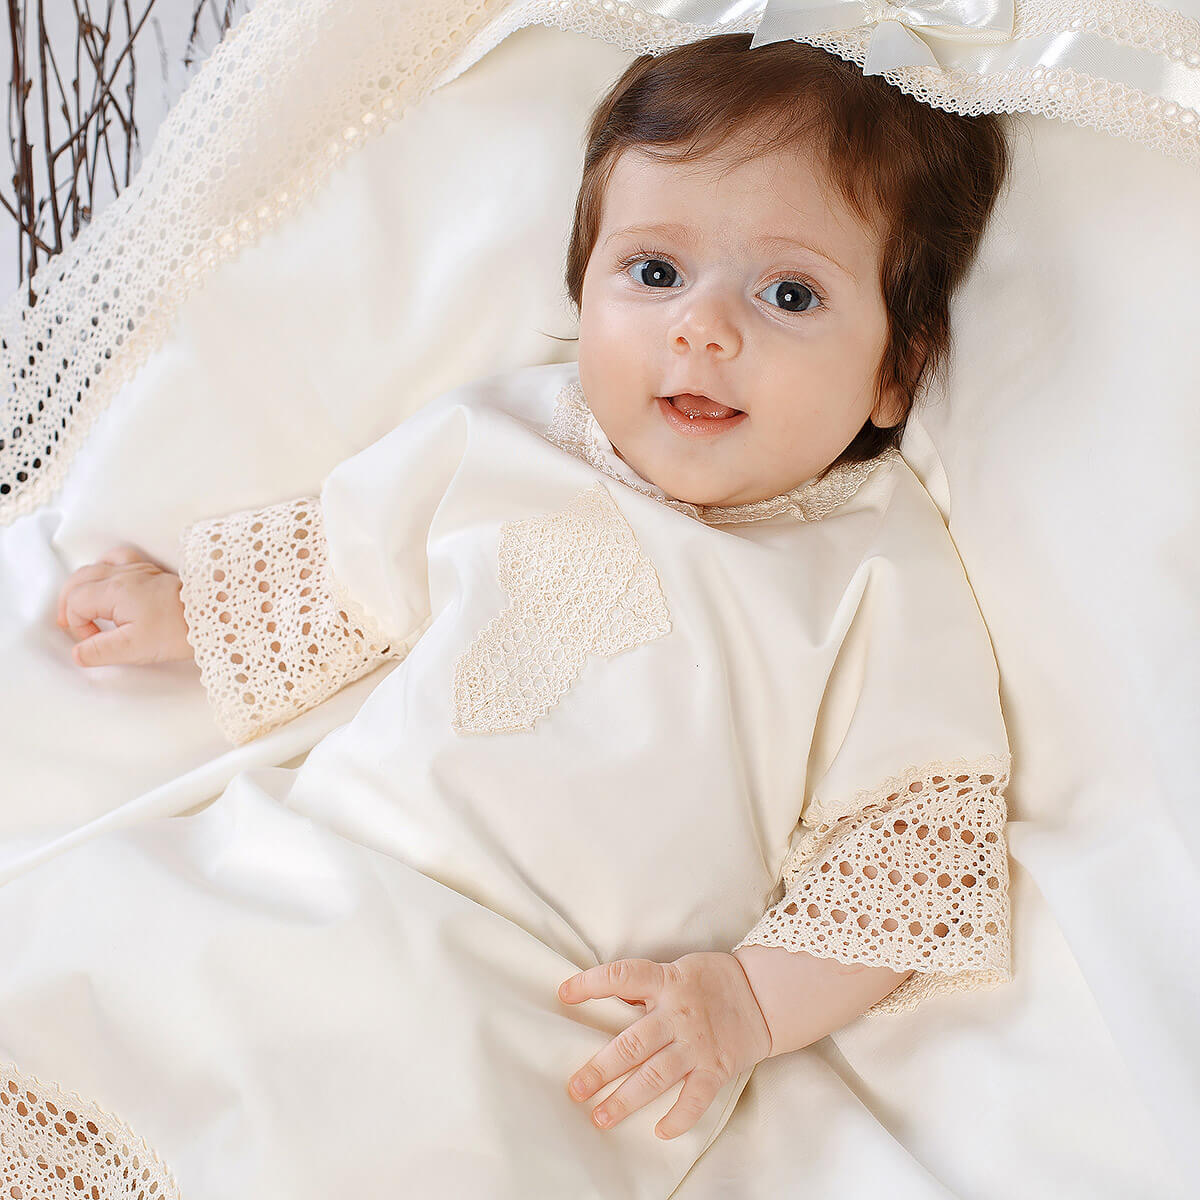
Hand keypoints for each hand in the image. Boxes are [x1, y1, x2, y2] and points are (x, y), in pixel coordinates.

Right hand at [56, 545, 194, 666]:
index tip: (92, 641)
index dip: (77, 625)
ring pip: (95, 567)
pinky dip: (105, 569)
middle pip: (78, 580)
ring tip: (83, 605)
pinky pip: (118, 559)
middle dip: (69, 603)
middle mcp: (123, 574)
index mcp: (114, 590)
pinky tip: (109, 582)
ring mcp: (138, 569)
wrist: (214, 616)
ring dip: (83, 585)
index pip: (76, 602)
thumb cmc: (177, 631)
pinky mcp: (151, 571)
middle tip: (73, 625)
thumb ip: (100, 650)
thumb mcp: (134, 648)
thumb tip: (78, 652)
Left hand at [558, 952, 770, 1139]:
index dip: (591, 983)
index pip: (623, 976)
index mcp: (666, 982)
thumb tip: (607, 1000)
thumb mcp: (676, 970)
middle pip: (632, 1043)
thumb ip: (646, 987)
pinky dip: (679, 1118)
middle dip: (601, 1069)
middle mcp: (678, 1014)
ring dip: (626, 1099)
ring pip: (656, 1076)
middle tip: (575, 1089)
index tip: (564, 994)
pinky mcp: (717, 1068)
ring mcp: (698, 1044)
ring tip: (601, 1117)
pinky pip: (695, 1098)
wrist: (762, 995)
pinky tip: (659, 1130)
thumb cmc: (711, 980)